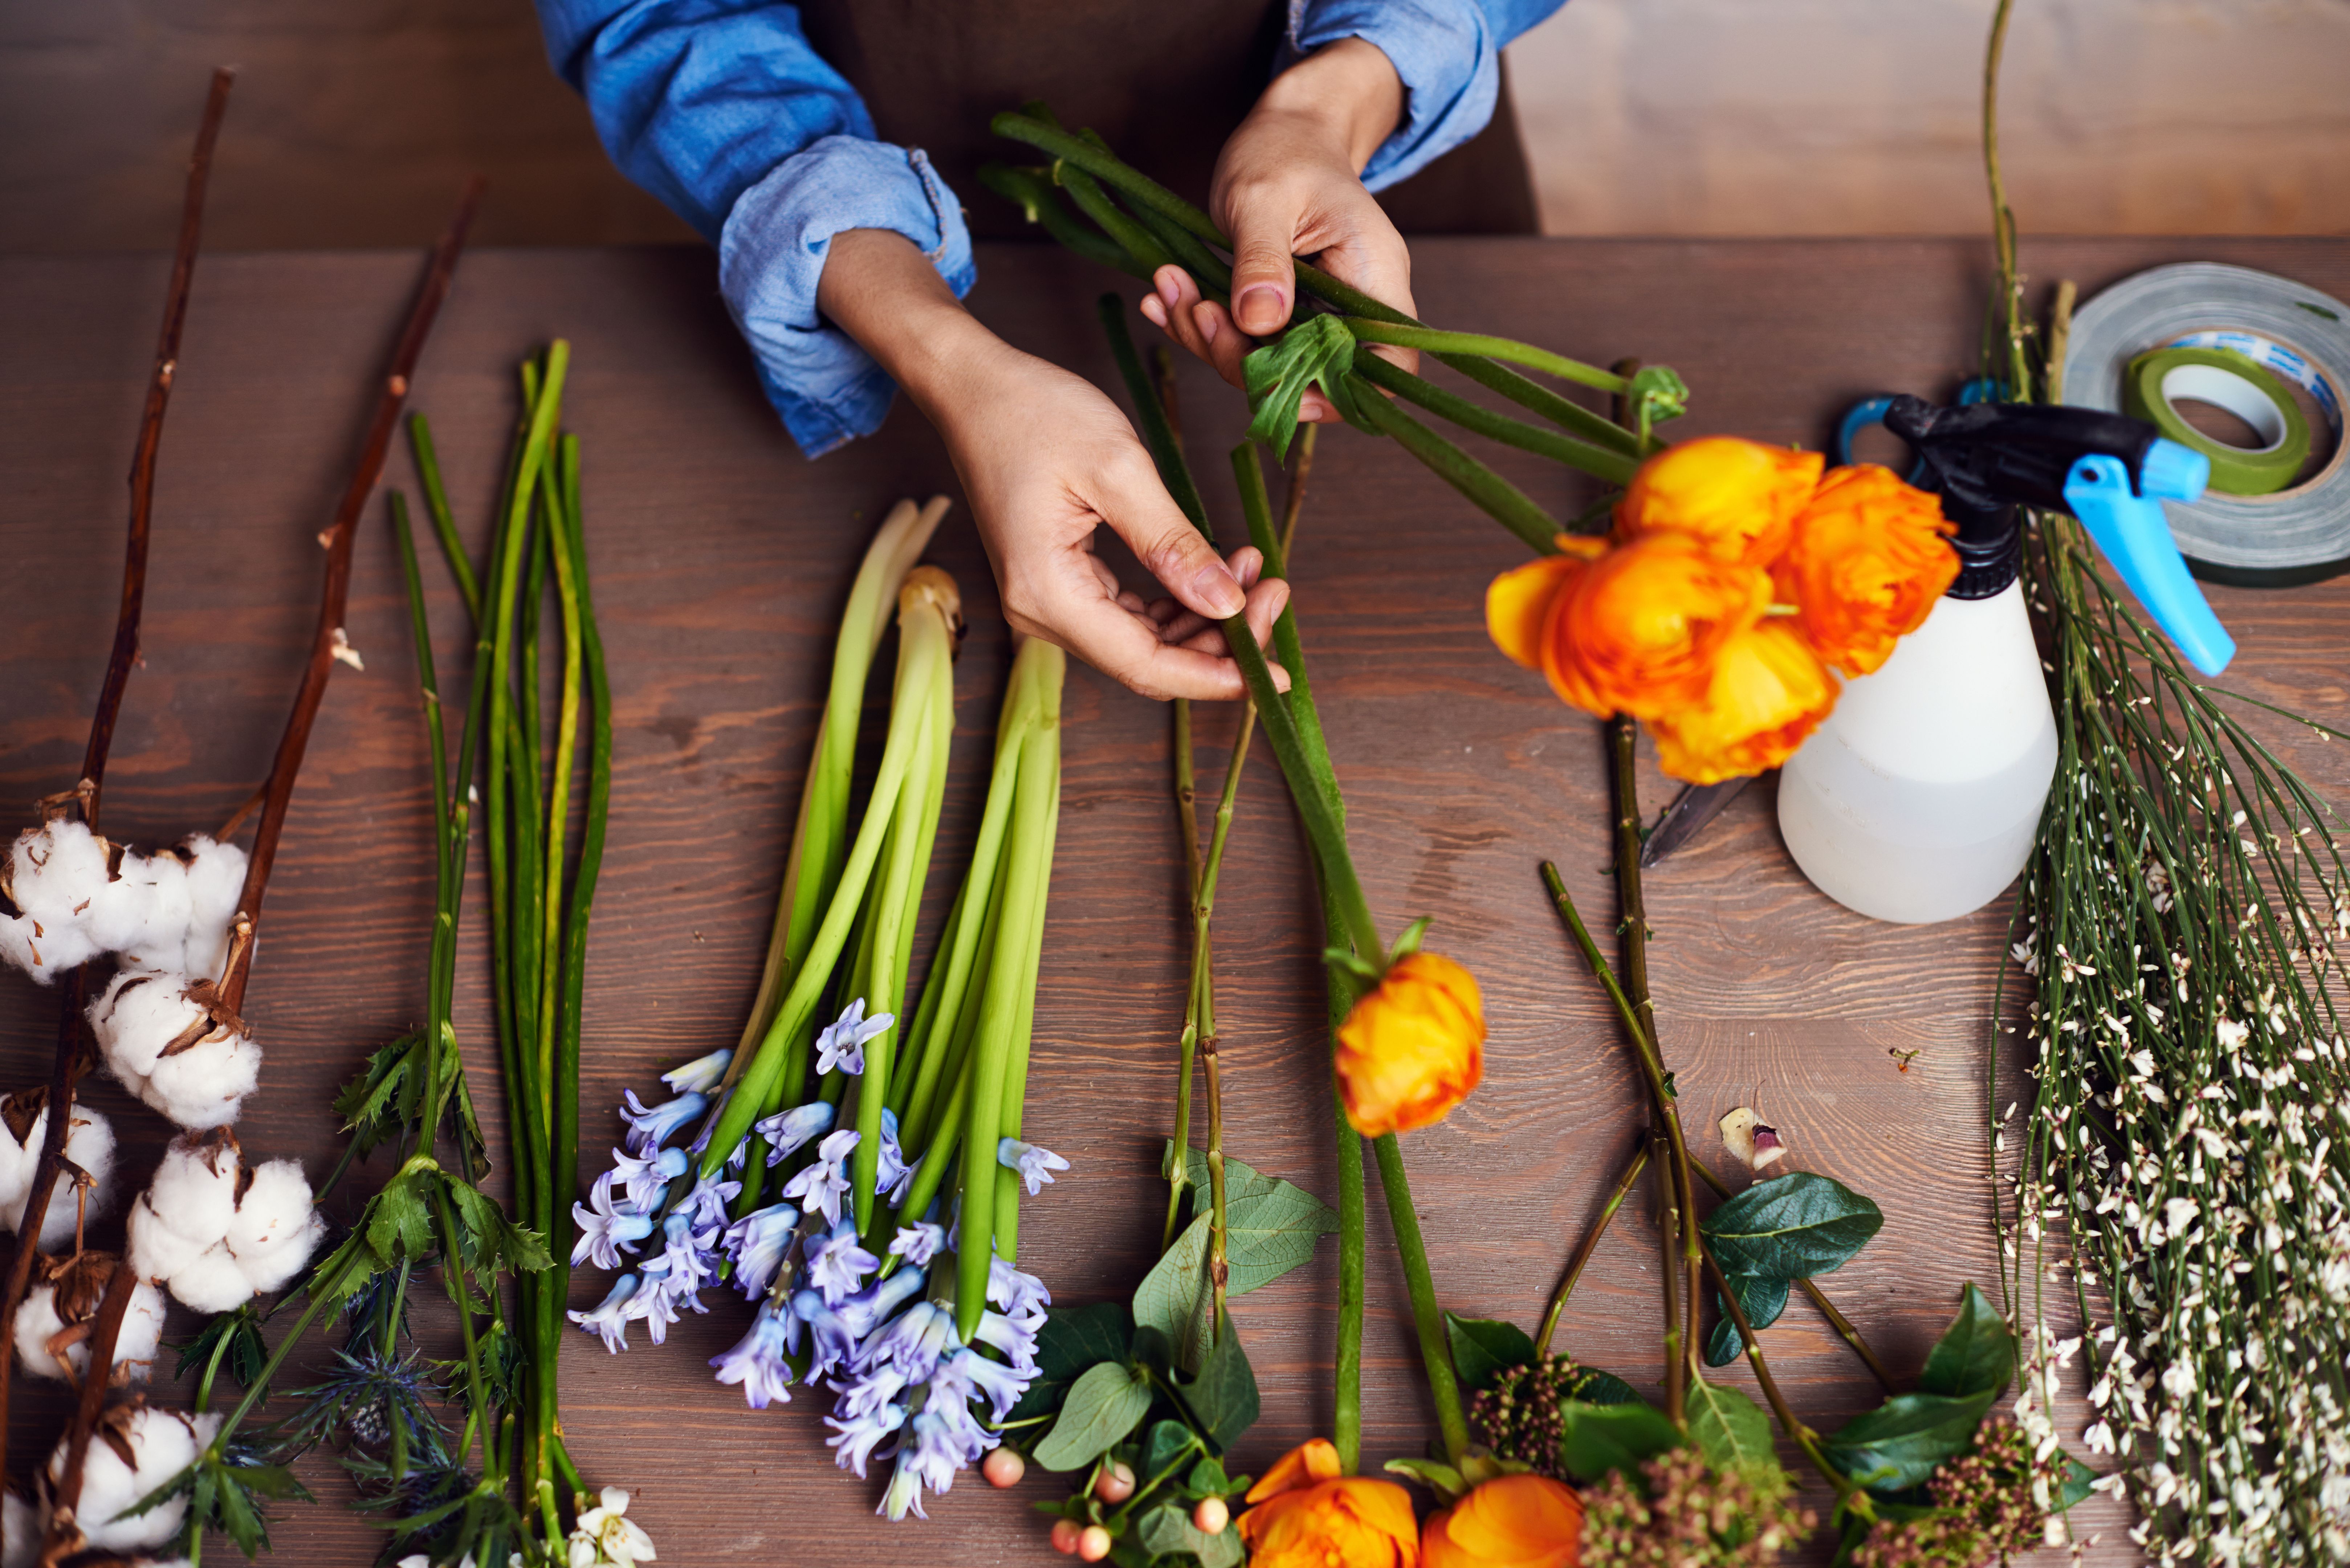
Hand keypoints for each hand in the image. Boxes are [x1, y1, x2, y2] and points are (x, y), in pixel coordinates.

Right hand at [816, 229, 1289, 701]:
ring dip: (1203, 618)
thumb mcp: (1117, 468)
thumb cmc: (1033, 412)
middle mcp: (1038, 610)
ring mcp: (1046, 600)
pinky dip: (1175, 600)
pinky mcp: (1057, 582)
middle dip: (1219, 641)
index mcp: (1046, 591)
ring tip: (1254, 572)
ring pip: (1142, 641)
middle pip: (1147, 660)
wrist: (974, 388)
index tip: (1274, 671)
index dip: (1215, 677)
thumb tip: (1226, 603)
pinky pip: (1127, 615)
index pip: (1144, 664)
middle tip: (1276, 594)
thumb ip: (1172, 542)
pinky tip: (1216, 570)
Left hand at [1140, 36, 1419, 419]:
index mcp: (1373, 277)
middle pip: (1312, 373)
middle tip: (1195, 309)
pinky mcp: (1276, 309)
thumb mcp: (1266, 196)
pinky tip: (1163, 298)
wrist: (1283, 130)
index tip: (1282, 387)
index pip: (1388, 363)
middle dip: (1243, 358)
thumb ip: (1263, 259)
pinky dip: (1197, 323)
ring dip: (1208, 337)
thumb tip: (1259, 322)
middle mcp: (1350, 304)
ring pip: (1265, 361)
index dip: (1343, 393)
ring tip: (1167, 286)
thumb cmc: (1284, 149)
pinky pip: (1240, 337)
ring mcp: (1312, 311)